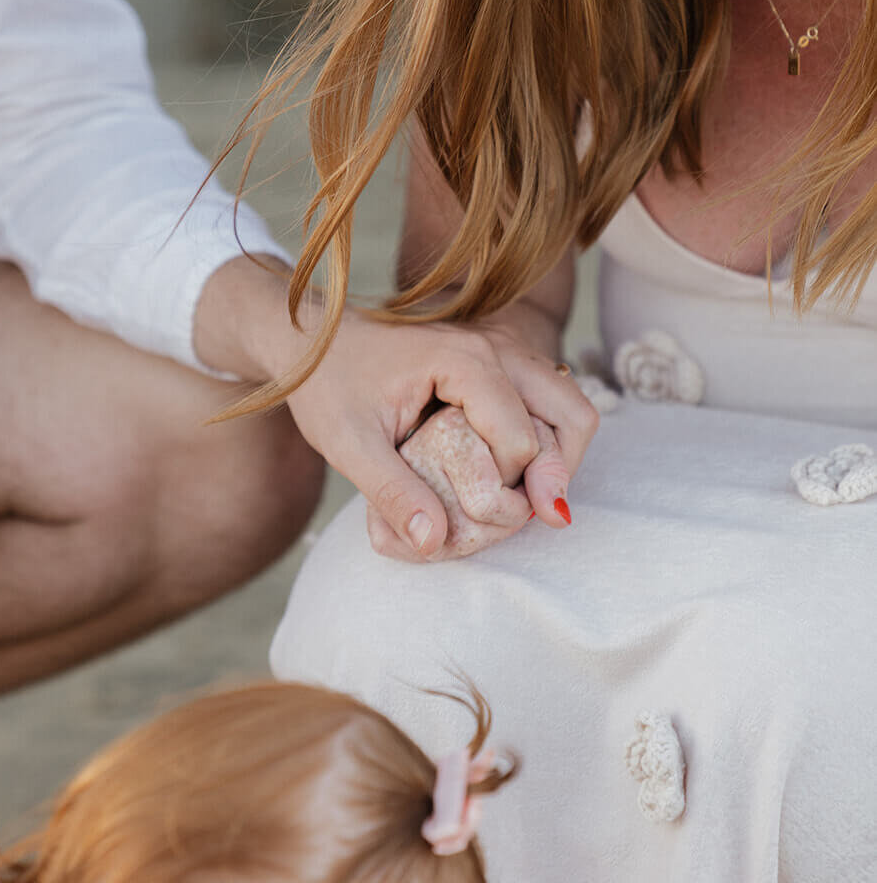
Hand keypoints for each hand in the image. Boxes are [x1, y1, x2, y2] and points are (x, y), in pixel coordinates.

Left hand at [282, 305, 597, 560]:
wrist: (310, 339)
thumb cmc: (326, 385)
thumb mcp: (348, 445)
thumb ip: (391, 493)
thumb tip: (433, 543)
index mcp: (464, 361)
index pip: (522, 441)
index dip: (508, 490)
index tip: (477, 516)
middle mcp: (496, 347)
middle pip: (572, 415)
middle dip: (557, 473)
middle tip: (535, 516)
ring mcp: (502, 351)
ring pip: (569, 407)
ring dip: (558, 458)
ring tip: (525, 499)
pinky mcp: (498, 363)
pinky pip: (547, 403)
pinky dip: (545, 441)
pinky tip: (511, 475)